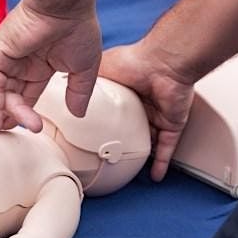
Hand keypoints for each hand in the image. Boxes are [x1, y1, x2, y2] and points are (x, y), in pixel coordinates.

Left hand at [0, 0, 101, 134]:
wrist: (66, 4)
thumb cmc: (78, 28)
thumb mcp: (84, 68)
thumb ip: (78, 92)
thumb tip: (77, 114)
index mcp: (39, 66)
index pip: (27, 96)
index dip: (25, 114)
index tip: (28, 131)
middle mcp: (21, 63)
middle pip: (12, 98)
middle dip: (12, 118)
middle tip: (19, 133)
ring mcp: (7, 58)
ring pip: (2, 94)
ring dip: (4, 114)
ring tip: (4, 130)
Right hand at [99, 41, 194, 181]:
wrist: (162, 64)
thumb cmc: (134, 60)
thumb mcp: (101, 68)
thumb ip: (85, 78)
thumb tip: (64, 81)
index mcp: (126, 91)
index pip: (114, 112)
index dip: (104, 123)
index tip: (92, 136)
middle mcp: (143, 104)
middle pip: (132, 128)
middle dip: (124, 141)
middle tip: (108, 155)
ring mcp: (158, 115)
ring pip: (149, 140)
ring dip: (142, 154)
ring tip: (128, 169)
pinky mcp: (172, 124)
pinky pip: (167, 147)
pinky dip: (162, 163)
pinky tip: (155, 176)